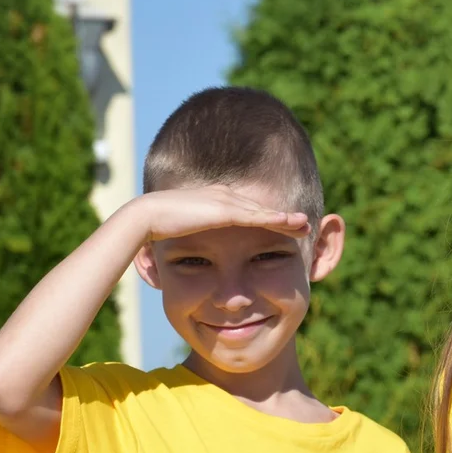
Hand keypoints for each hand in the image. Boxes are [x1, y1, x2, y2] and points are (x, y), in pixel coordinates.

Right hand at [138, 185, 310, 241]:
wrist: (145, 217)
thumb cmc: (157, 229)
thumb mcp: (185, 235)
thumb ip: (197, 240)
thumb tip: (197, 256)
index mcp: (215, 201)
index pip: (248, 210)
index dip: (268, 218)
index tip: (286, 226)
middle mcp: (224, 196)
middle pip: (261, 208)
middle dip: (284, 217)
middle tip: (305, 224)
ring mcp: (225, 201)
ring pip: (263, 211)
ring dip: (287, 218)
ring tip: (306, 225)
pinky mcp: (224, 210)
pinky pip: (256, 216)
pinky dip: (275, 220)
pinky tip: (291, 224)